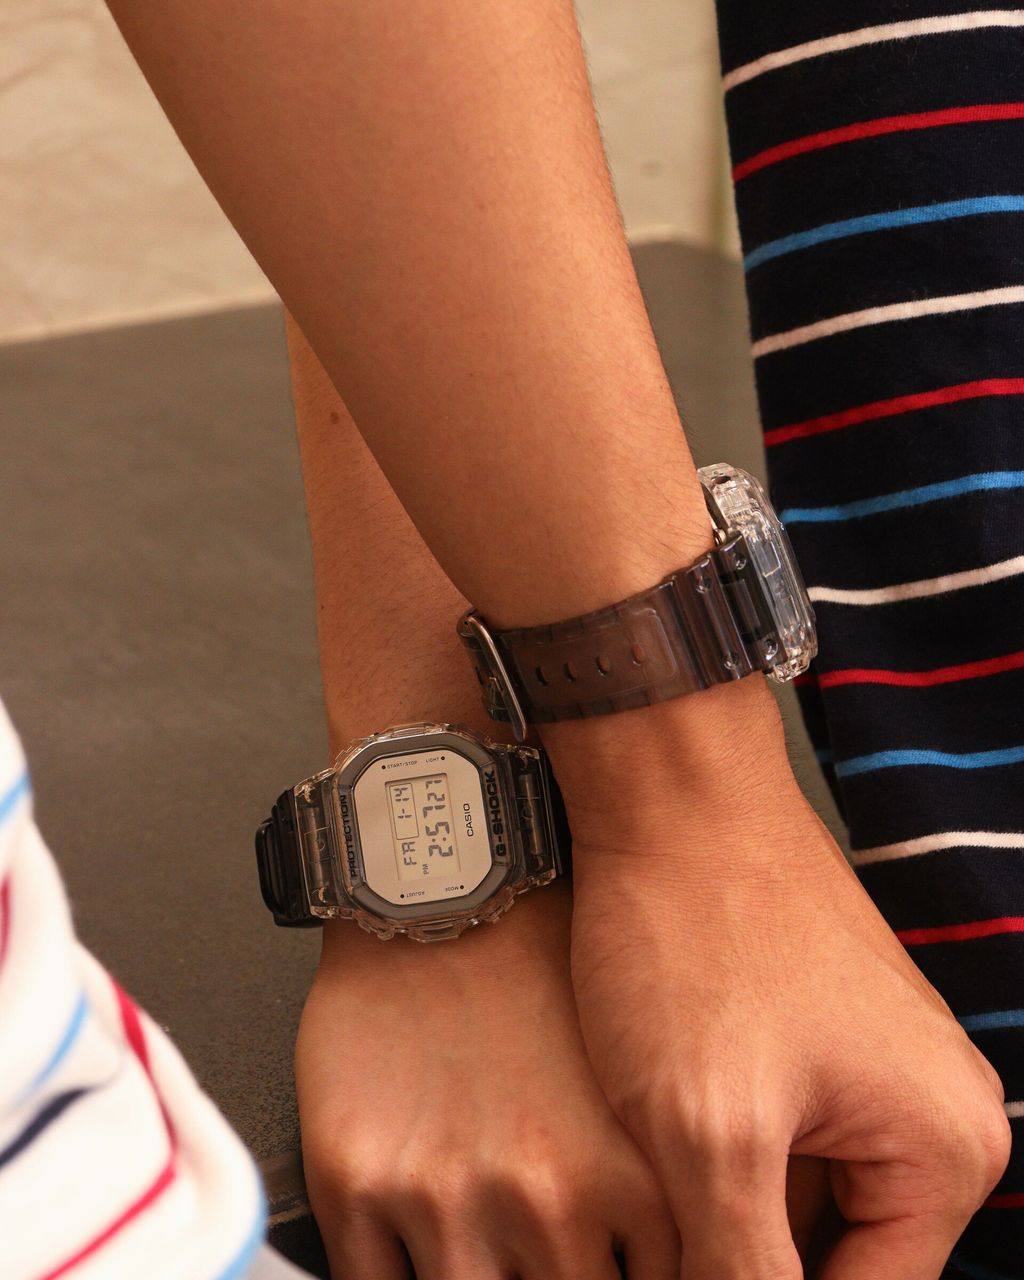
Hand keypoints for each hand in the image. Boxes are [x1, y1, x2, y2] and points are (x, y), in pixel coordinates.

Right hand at [294, 881, 680, 1279]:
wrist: (449, 889)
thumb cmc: (545, 969)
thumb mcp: (640, 1085)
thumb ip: (649, 1201)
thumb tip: (653, 1267)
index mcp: (631, 1181)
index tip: (595, 1267)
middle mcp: (544, 1201)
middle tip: (531, 1249)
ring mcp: (445, 1197)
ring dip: (472, 1278)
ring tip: (478, 1239)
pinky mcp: (356, 1181)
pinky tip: (412, 1248)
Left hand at [566, 736, 1009, 1279]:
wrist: (666, 792)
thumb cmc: (692, 934)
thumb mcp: (710, 1129)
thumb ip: (743, 1270)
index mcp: (946, 1149)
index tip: (677, 1269)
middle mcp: (929, 1115)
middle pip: (829, 1261)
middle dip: (732, 1259)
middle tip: (654, 1228)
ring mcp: (869, 1072)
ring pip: (789, 1207)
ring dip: (713, 1215)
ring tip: (645, 1182)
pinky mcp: (810, 1039)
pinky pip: (772, 1141)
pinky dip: (709, 1158)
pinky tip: (643, 1145)